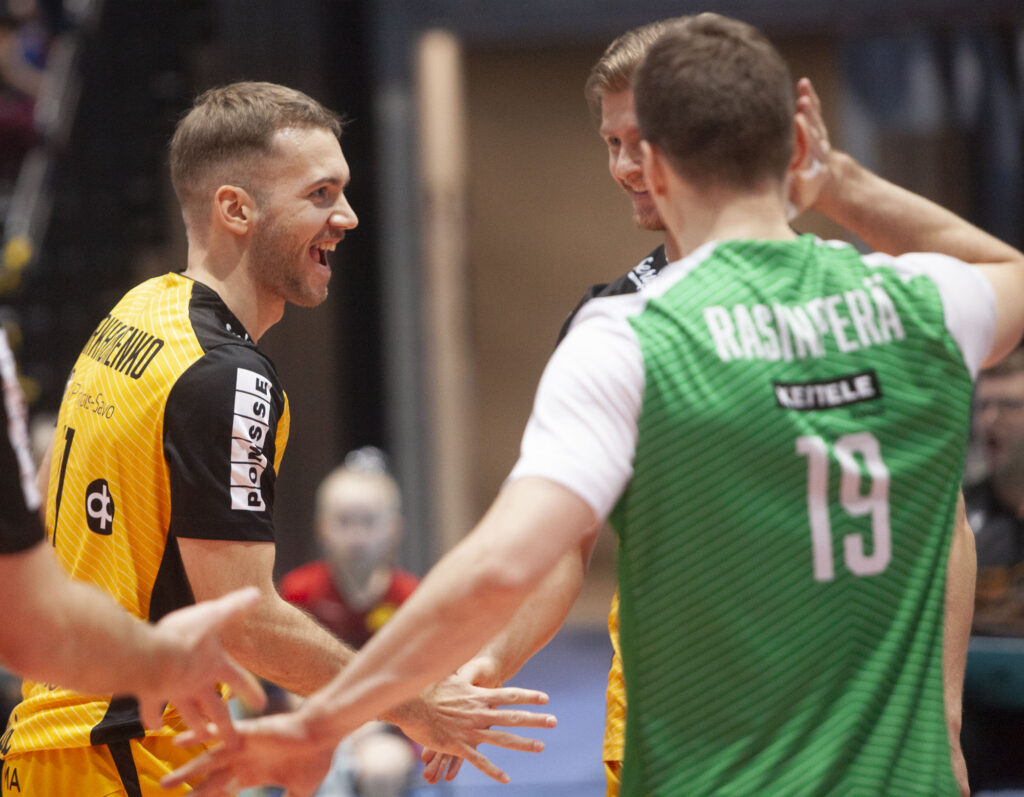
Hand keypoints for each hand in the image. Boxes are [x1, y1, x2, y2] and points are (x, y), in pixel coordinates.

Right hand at [139, 587, 266, 744]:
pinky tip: (153, 729)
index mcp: (214, 666)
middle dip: (226, 728)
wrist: (151, 656)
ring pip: (189, 716)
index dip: (251, 691)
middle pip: (215, 712)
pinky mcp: (151, 694)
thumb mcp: (213, 614)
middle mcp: (197, 684)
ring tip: (202, 738)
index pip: (239, 680)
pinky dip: (152, 718)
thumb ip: (234, 606)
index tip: (262, 705)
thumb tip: (257, 593)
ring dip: (196, 728)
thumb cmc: (184, 635)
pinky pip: (152, 710)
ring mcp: (174, 692)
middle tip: (235, 744)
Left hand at [161, 712, 333, 796]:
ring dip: (188, 771)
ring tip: (167, 783)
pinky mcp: (246, 733)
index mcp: (254, 773)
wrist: (325, 731)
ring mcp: (243, 746)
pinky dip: (200, 736)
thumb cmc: (315, 757)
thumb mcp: (300, 790)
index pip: (225, 792)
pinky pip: (219, 734)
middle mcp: (244, 759)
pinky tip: (180, 740)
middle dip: (192, 793)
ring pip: (209, 760)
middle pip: (211, 780)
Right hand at [389, 673, 554, 783]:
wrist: (408, 704)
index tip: (545, 698)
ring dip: (524, 743)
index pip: (510, 694)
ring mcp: (470, 730)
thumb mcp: (448, 672)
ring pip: (503, 739)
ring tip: (541, 746)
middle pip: (513, 716)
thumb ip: (462, 665)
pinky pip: (479, 761)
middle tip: (554, 721)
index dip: (528, 696)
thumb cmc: (426, 686)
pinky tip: (506, 779)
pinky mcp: (458, 746)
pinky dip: (493, 771)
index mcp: (478, 695)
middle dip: (535, 719)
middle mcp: (478, 712)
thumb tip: (467, 645)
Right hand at [788, 77, 835, 218]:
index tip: (797, 128)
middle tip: (801, 109)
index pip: (808, 154)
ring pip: (815, 123)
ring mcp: (819, 140)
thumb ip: (780, 208)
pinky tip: (804, 84)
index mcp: (810, 172)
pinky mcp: (816, 128)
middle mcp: (818, 155)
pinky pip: (814, 112)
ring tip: (803, 95)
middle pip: (814, 135)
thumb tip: (768, 214)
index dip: (804, 141)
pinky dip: (810, 98)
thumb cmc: (794, 199)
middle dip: (807, 122)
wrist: (820, 185)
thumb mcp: (788, 208)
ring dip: (809, 108)